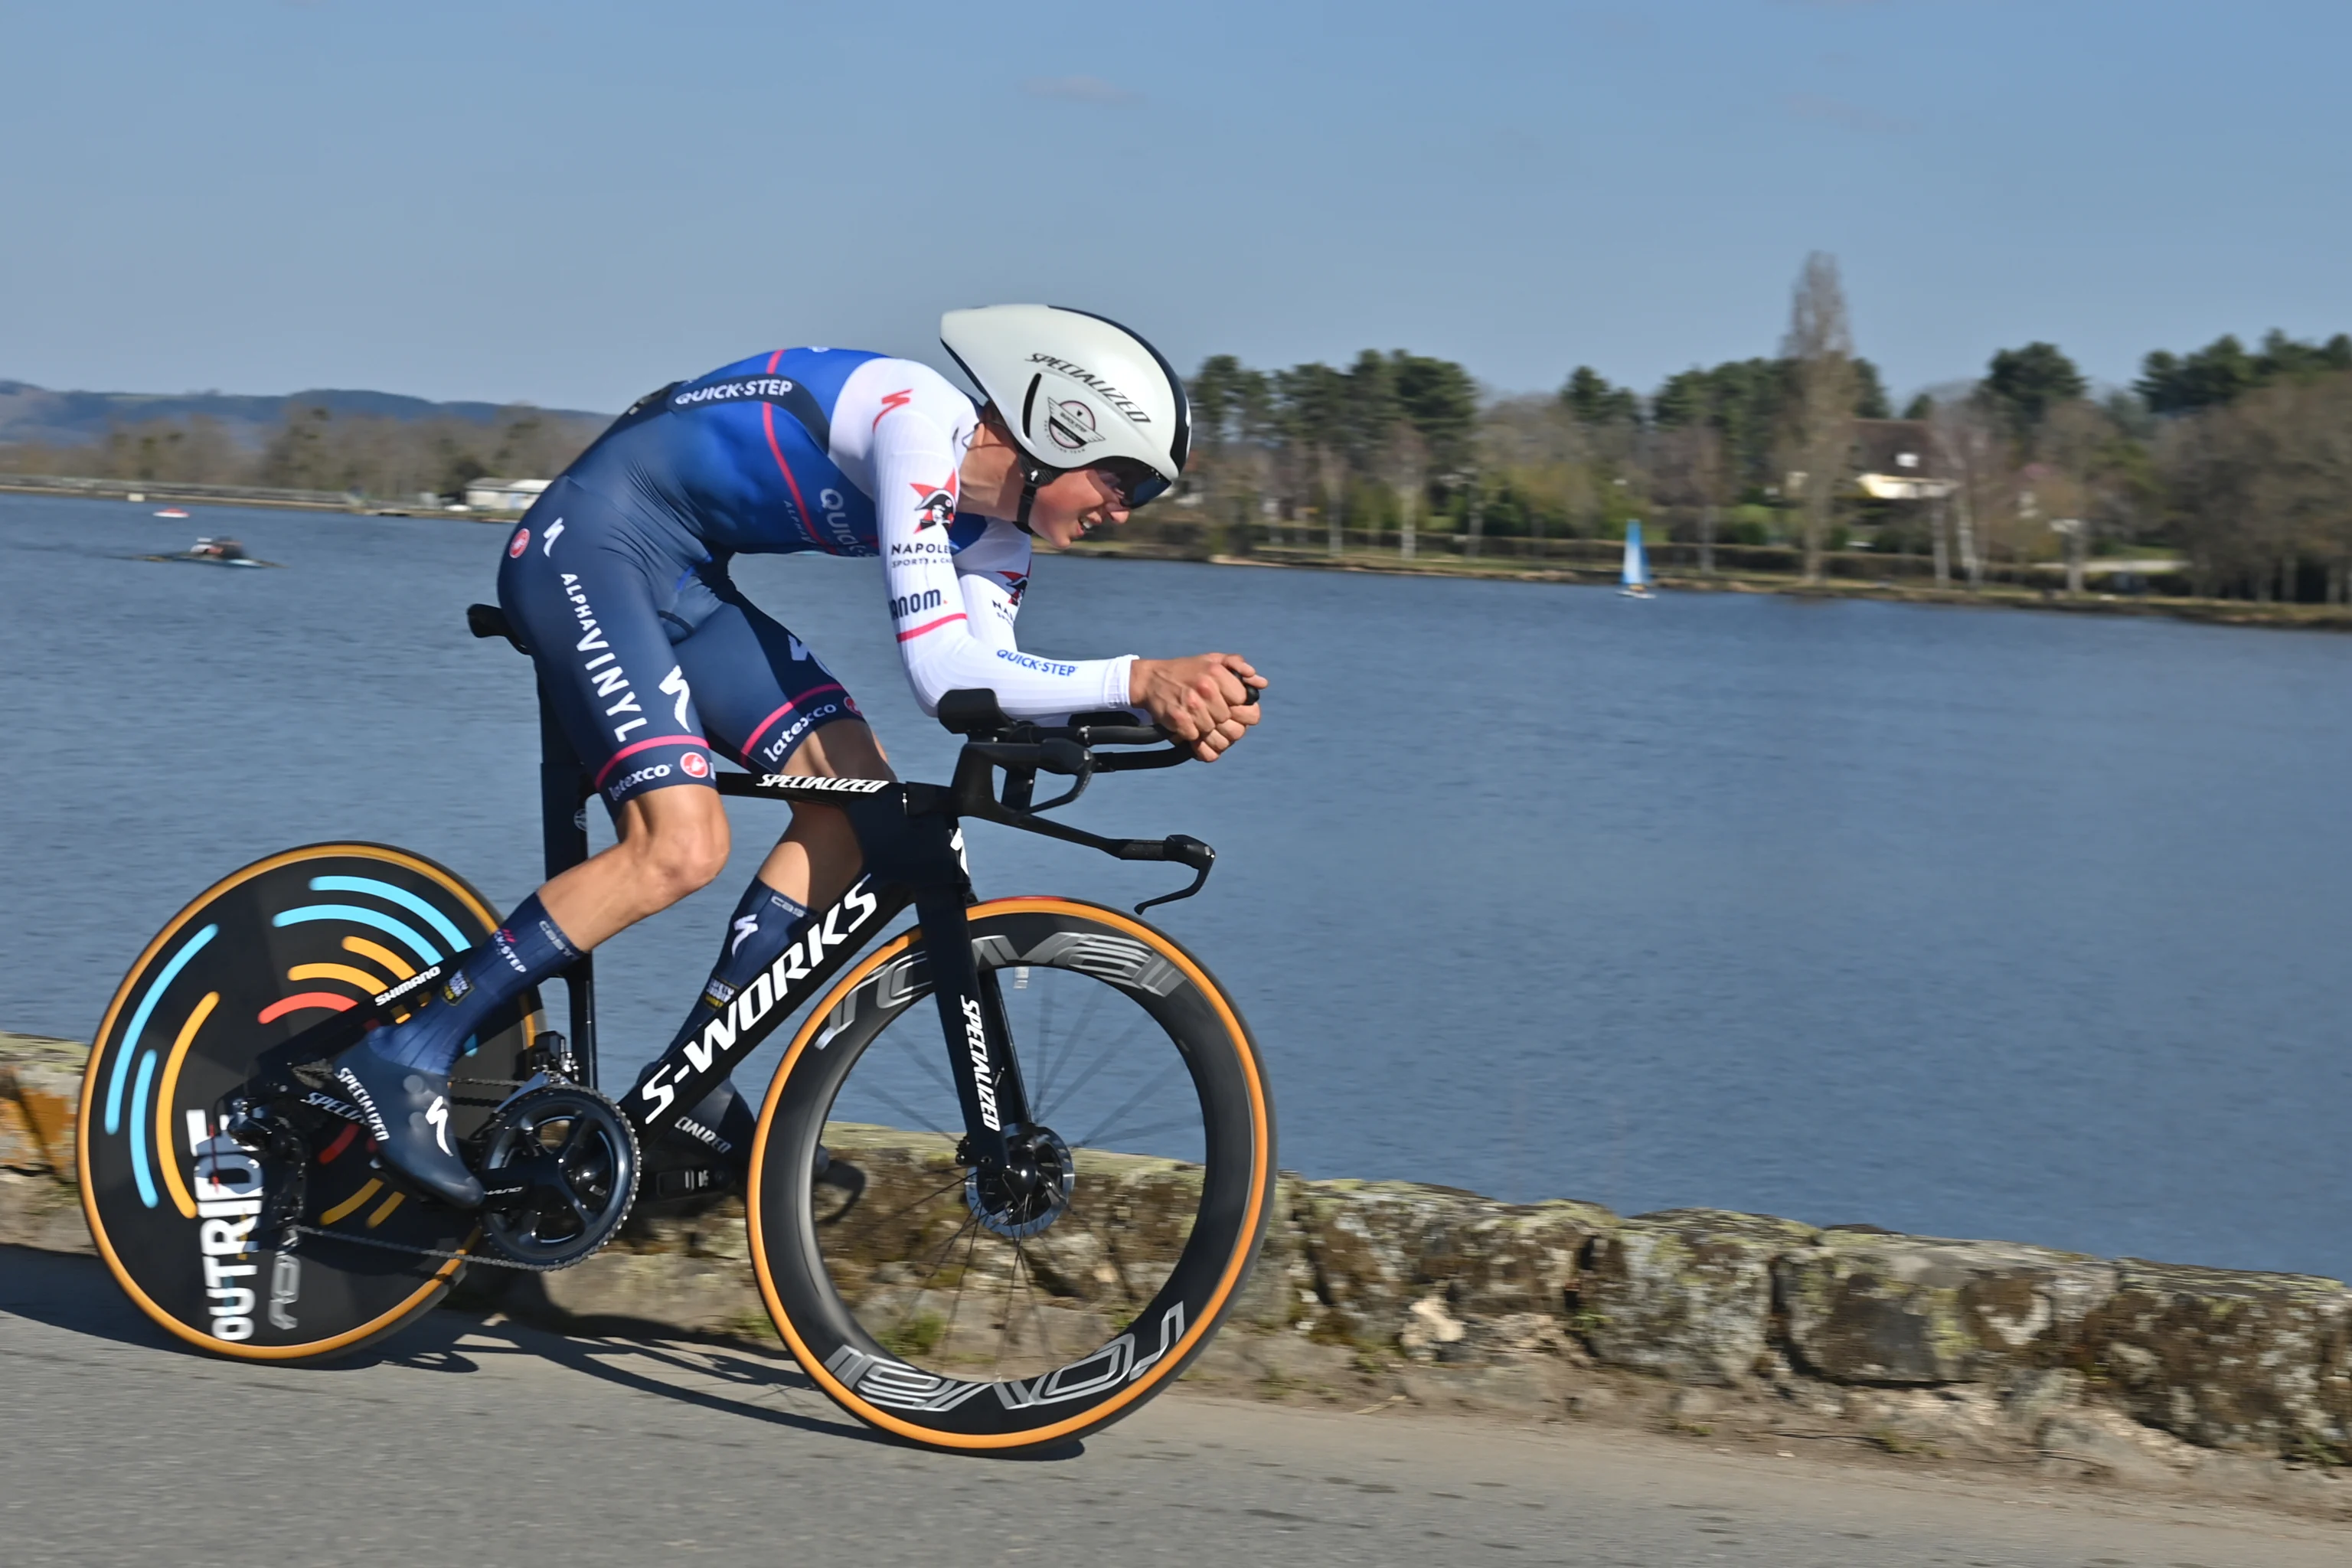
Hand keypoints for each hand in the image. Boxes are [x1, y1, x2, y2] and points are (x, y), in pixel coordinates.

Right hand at [1127, 654, 1266, 761]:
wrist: (1151, 679)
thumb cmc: (1187, 671)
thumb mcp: (1212, 660)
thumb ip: (1238, 666)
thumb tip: (1262, 683)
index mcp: (1217, 672)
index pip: (1245, 703)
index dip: (1238, 707)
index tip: (1228, 704)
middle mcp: (1206, 688)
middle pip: (1232, 724)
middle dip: (1224, 724)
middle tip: (1214, 717)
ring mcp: (1192, 706)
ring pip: (1215, 734)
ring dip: (1208, 732)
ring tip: (1200, 721)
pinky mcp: (1179, 720)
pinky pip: (1197, 740)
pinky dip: (1193, 737)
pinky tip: (1189, 725)